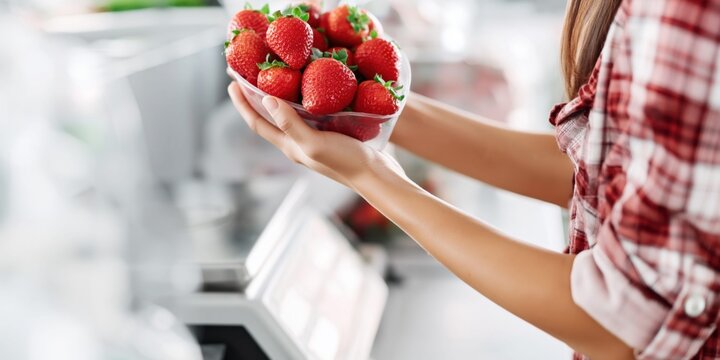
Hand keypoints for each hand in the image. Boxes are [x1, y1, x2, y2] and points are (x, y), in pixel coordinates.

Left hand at [227, 82, 404, 188]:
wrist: (377, 177)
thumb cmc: (346, 162)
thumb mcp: (315, 143)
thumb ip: (291, 124)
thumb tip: (266, 99)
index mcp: (290, 147)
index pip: (258, 124)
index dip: (242, 104)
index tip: (232, 82)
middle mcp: (298, 144)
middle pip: (270, 119)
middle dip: (257, 98)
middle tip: (250, 74)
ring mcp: (315, 141)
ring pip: (290, 116)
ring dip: (280, 97)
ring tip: (278, 76)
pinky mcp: (331, 136)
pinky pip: (310, 115)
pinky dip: (304, 100)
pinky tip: (313, 89)